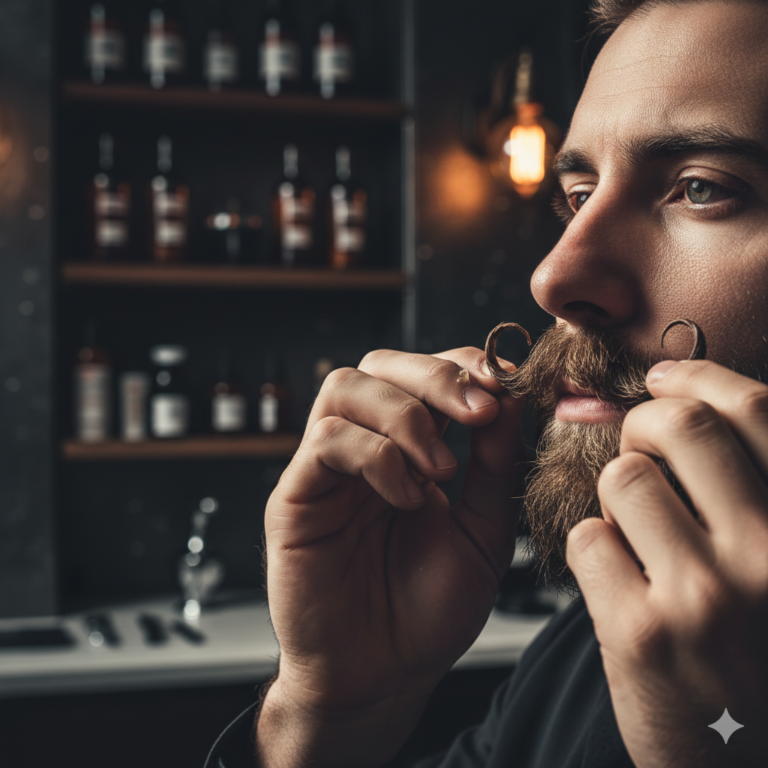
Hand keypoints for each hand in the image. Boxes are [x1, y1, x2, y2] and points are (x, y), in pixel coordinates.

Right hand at [261, 347, 525, 759]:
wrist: (383, 677)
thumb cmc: (429, 610)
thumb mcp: (484, 532)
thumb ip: (495, 466)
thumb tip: (511, 399)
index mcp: (408, 449)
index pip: (423, 373)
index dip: (463, 366)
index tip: (504, 389)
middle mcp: (363, 448)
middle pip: (379, 364)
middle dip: (435, 375)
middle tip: (478, 411)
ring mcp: (325, 468)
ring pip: (346, 387)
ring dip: (405, 415)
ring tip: (440, 470)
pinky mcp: (296, 496)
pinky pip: (326, 441)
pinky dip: (377, 456)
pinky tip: (407, 498)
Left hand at [567, 360, 767, 767]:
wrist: (740, 765)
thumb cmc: (761, 656)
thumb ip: (751, 499)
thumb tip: (683, 410)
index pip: (757, 412)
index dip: (700, 379)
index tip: (666, 378)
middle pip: (679, 428)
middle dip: (643, 424)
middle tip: (637, 447)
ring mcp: (706, 596)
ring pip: (624, 479)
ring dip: (615, 496)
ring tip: (632, 532)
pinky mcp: (641, 634)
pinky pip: (586, 540)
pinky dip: (591, 550)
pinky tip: (615, 581)